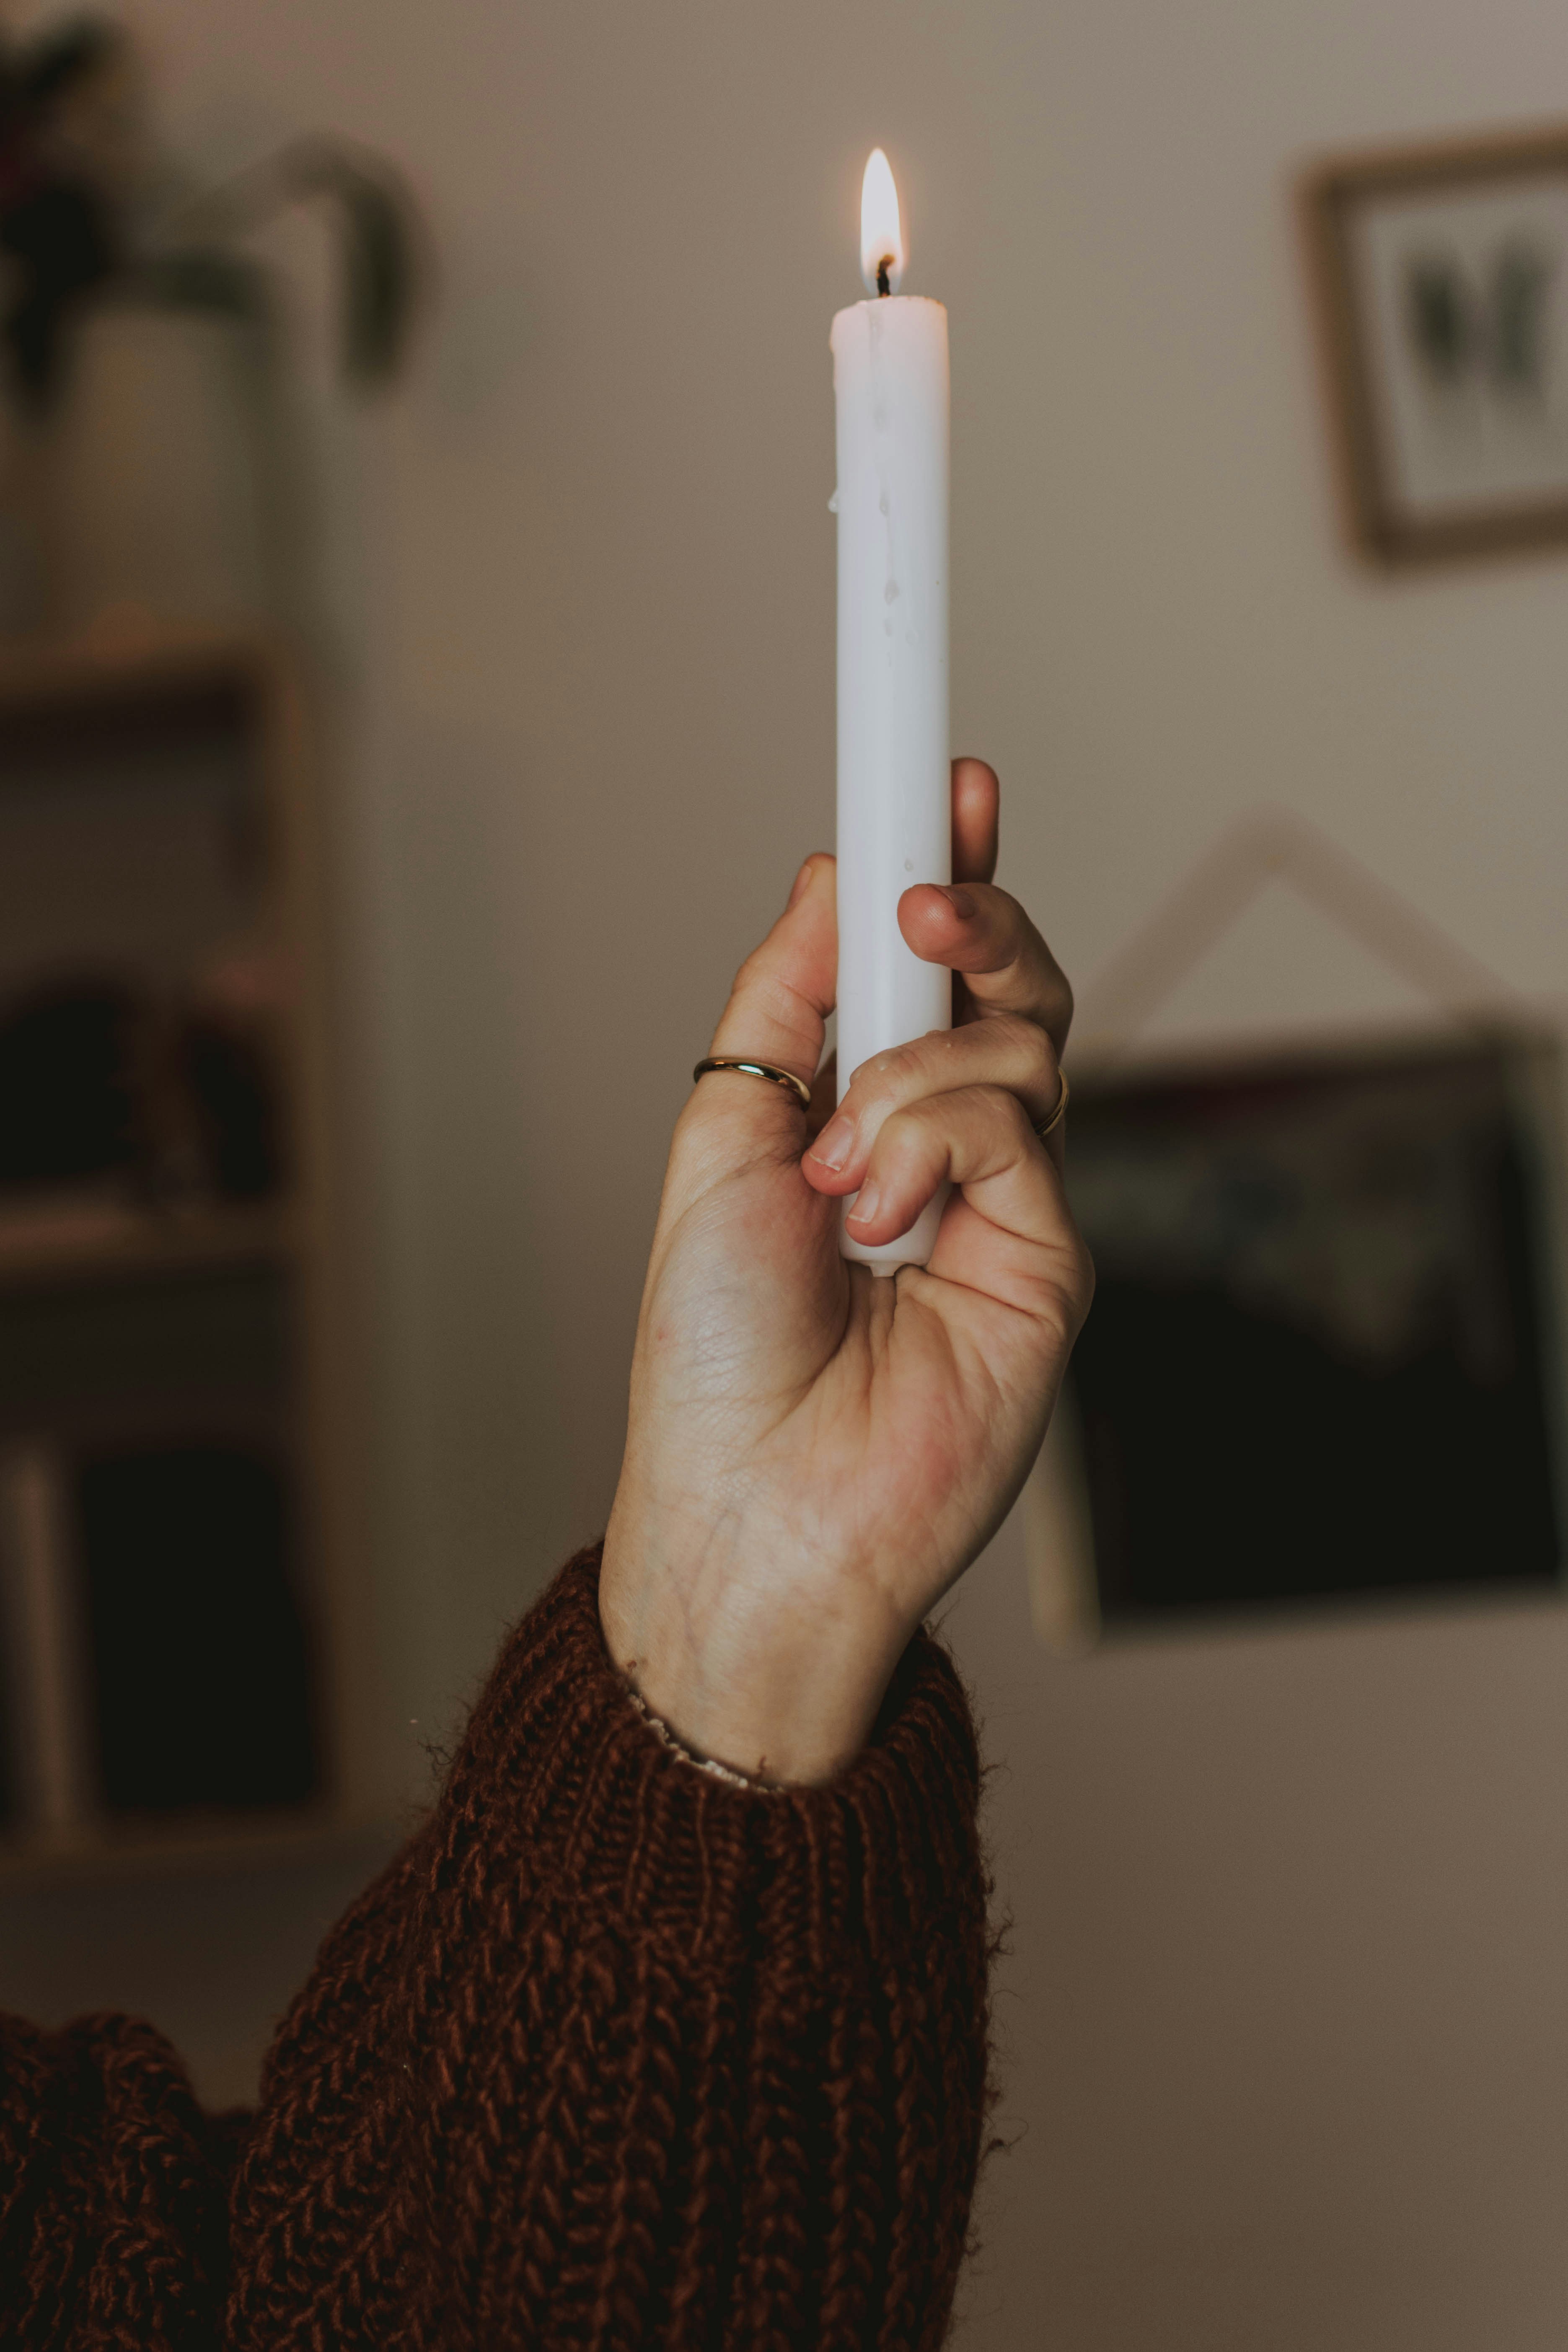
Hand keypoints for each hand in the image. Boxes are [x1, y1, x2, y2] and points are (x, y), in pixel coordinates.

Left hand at [599, 759, 1093, 1783]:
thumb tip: (835, 871)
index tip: (947, 780)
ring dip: (916, 1073)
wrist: (747, 1500)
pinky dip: (935, 1141)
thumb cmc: (712, 1349)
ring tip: (840, 1165)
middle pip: (1004, 985)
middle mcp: (941, 1150)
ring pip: (1021, 1043)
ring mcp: (1004, 1203)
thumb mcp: (722, 1131)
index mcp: (857, 1112)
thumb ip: (790, 999)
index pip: (929, 968)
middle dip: (971, 915)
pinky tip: (877, 1215)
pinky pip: (1022, 1128)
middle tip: (926, 903)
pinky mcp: (1050, 1257)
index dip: (945, 870)